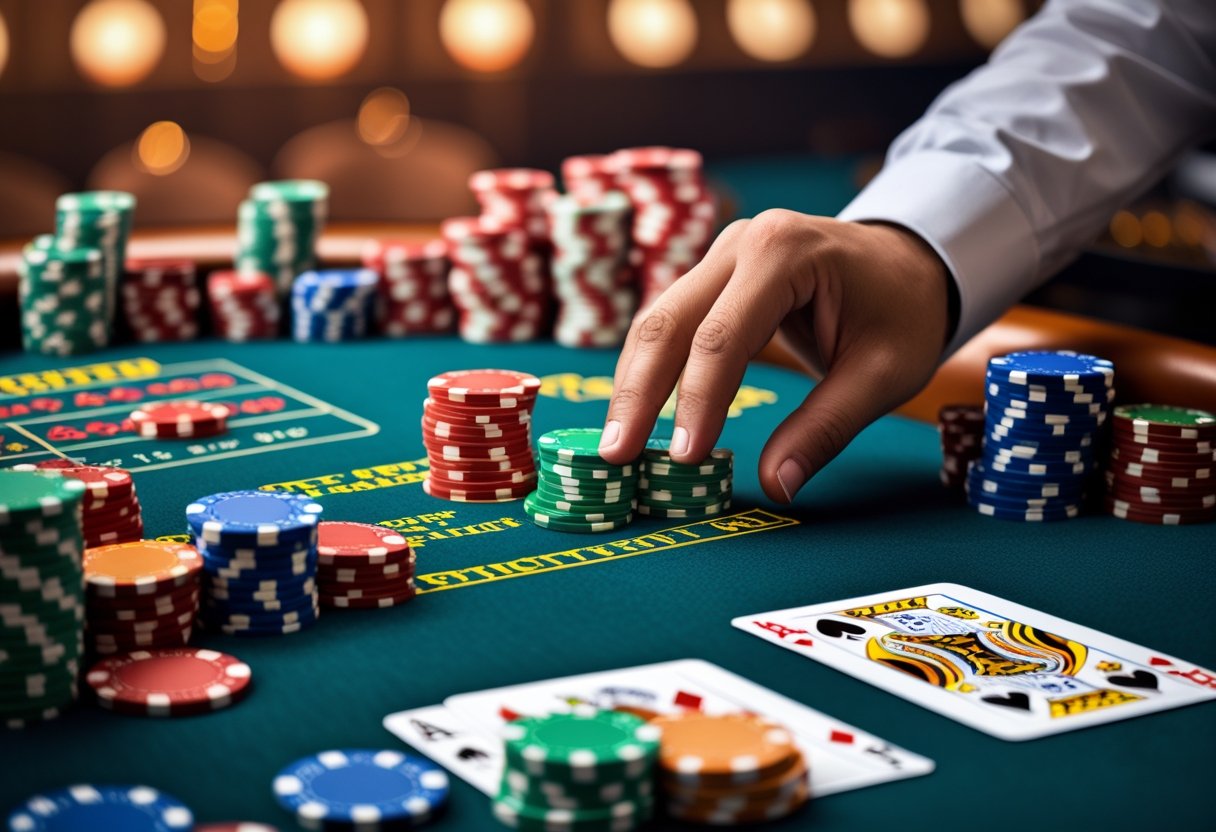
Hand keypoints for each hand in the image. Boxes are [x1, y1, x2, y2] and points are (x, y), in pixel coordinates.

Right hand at [597, 210, 952, 502]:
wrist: (912, 261)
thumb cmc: (904, 313)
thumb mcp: (883, 374)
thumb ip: (826, 428)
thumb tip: (777, 487)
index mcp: (785, 254)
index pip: (723, 336)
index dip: (698, 400)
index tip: (684, 458)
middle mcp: (741, 244)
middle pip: (670, 321)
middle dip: (639, 393)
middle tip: (616, 456)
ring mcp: (722, 254)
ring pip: (657, 319)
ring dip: (633, 384)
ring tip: (616, 445)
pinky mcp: (713, 276)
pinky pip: (670, 321)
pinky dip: (650, 369)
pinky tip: (636, 413)